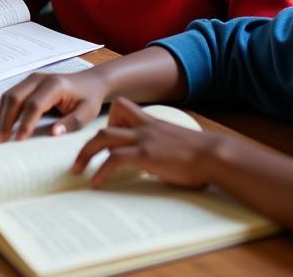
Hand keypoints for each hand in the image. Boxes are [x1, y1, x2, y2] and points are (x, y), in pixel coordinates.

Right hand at [0, 69, 107, 141]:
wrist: (90, 82)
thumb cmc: (89, 98)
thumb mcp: (87, 113)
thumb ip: (72, 123)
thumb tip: (54, 133)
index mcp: (54, 85)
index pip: (34, 105)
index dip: (25, 124)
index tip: (19, 141)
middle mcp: (38, 79)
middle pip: (15, 98)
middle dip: (5, 120)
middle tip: (0, 141)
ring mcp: (30, 79)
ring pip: (8, 96)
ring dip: (0, 116)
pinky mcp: (26, 83)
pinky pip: (9, 96)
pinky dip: (1, 111)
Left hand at [73, 97, 220, 188]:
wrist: (214, 154)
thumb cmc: (202, 155)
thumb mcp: (177, 146)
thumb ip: (163, 149)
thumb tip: (159, 164)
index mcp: (151, 122)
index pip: (122, 110)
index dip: (110, 123)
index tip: (103, 142)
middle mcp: (143, 127)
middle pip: (105, 125)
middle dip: (87, 143)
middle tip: (77, 161)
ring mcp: (143, 139)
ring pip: (103, 138)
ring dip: (86, 154)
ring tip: (77, 171)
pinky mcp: (146, 155)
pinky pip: (114, 159)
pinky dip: (100, 171)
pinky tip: (95, 183)